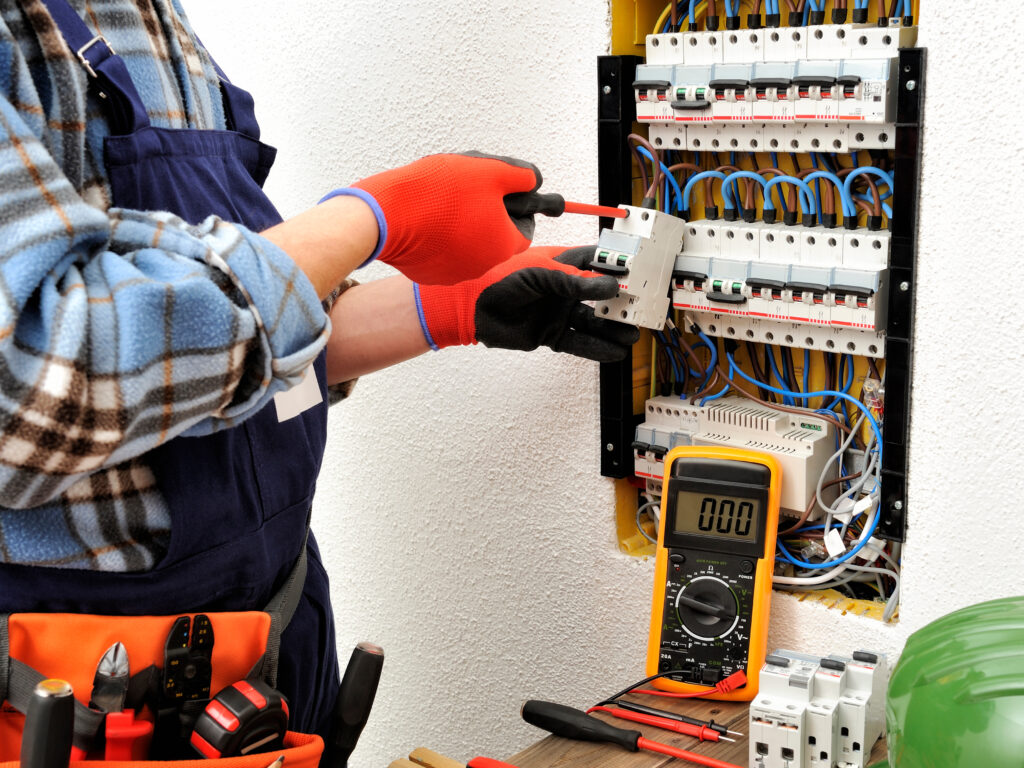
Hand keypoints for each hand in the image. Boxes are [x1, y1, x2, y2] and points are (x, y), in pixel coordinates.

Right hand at [332, 152, 545, 284]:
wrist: (386, 215)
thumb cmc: (440, 191)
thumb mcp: (490, 171)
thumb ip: (520, 175)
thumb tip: (532, 180)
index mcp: (504, 246)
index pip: (524, 229)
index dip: (516, 207)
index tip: (501, 193)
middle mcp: (483, 267)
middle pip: (494, 237)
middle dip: (485, 214)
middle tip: (467, 191)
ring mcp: (454, 274)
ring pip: (467, 246)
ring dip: (461, 225)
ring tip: (442, 201)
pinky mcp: (428, 274)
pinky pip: (441, 254)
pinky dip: (438, 237)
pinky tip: (425, 218)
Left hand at [414, 246, 639, 361]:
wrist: (470, 310)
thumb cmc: (498, 281)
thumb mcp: (538, 275)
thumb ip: (572, 282)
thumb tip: (608, 286)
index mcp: (560, 265)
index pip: (596, 263)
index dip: (618, 267)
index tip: (639, 273)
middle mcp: (563, 290)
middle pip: (601, 296)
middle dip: (621, 304)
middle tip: (642, 310)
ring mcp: (558, 313)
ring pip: (593, 323)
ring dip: (613, 330)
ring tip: (633, 336)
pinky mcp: (550, 335)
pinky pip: (579, 343)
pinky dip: (597, 349)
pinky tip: (615, 354)